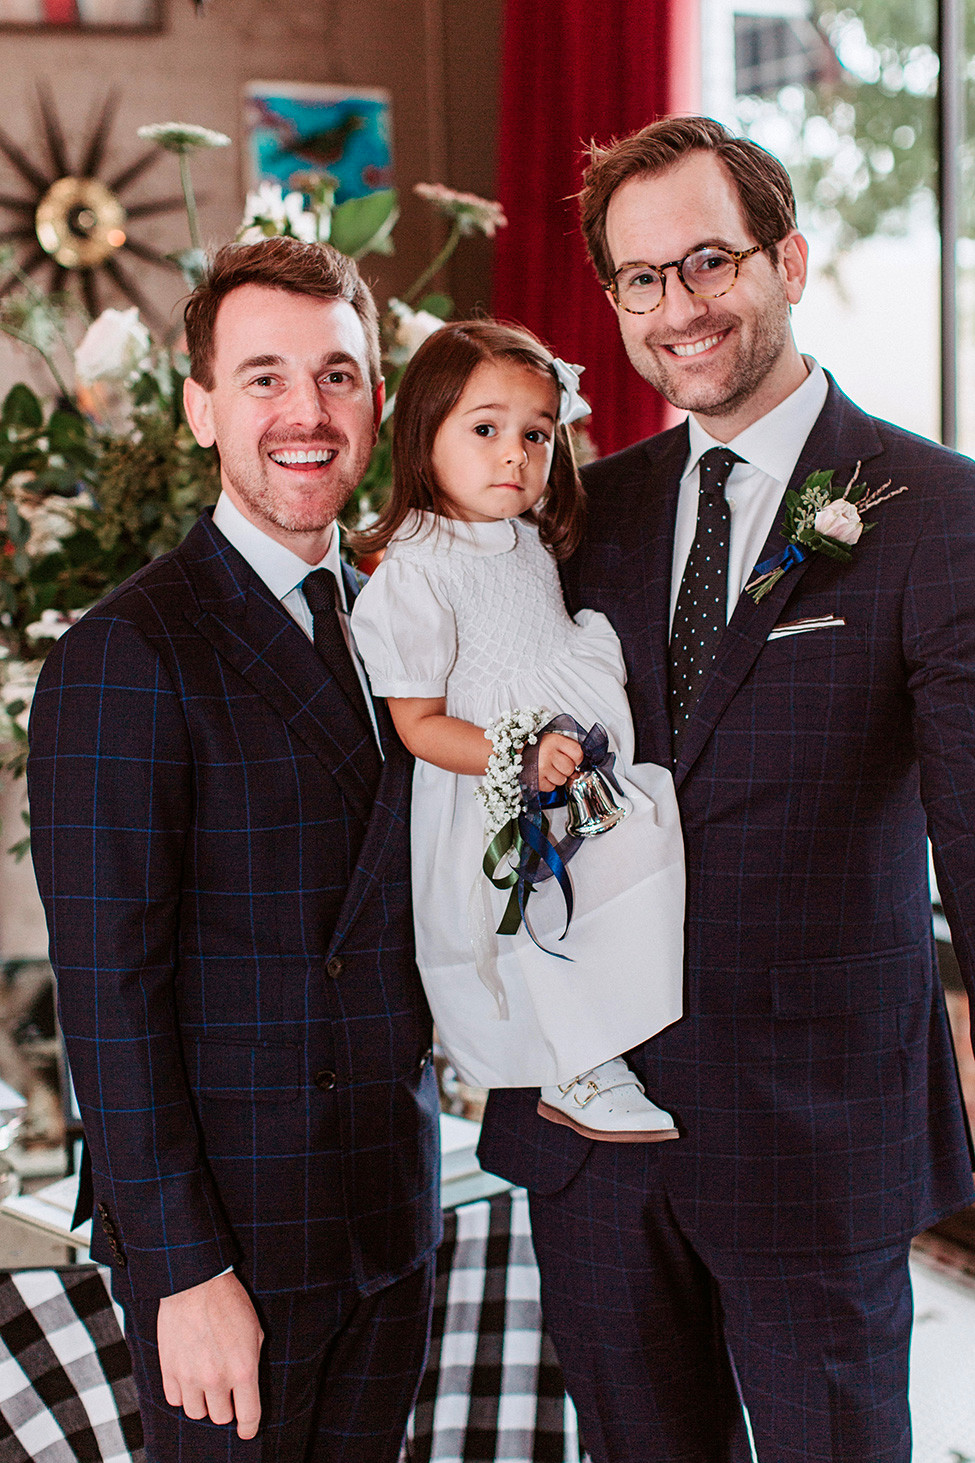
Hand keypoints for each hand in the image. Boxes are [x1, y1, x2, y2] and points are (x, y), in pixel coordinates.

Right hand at [157, 1271, 263, 1439]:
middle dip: (226, 1407)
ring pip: (196, 1413)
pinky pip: (176, 1400)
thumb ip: (252, 1362)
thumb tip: (248, 1387)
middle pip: (221, 1418)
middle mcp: (217, 1379)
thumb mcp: (255, 1330)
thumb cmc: (229, 1302)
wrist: (195, 1283)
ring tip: (206, 1383)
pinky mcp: (170, 1371)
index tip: (247, 1430)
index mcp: (244, 1369)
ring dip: (203, 1402)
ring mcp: (191, 1377)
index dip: (249, 1428)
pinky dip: (183, 1393)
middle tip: (226, 1391)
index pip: (248, 1416)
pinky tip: (189, 1377)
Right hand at [537, 733, 582, 792]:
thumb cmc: (537, 747)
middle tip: (557, 764)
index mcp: (554, 740)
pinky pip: (551, 787)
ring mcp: (541, 768)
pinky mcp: (536, 780)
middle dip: (567, 769)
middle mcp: (548, 753)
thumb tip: (579, 772)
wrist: (515, 752)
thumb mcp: (554, 741)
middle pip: (570, 769)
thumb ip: (569, 751)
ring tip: (548, 768)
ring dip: (557, 777)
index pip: (578, 754)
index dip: (578, 759)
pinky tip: (542, 774)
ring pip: (562, 780)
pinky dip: (548, 783)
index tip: (573, 759)